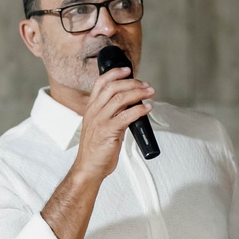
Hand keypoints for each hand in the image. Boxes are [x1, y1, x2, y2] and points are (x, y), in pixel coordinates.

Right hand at [72, 67, 154, 181]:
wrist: (89, 168)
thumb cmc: (96, 150)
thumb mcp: (100, 126)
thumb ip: (112, 114)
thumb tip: (130, 106)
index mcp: (91, 108)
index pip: (100, 83)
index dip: (115, 73)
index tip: (127, 70)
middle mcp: (94, 112)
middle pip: (113, 87)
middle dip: (132, 83)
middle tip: (146, 85)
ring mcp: (100, 121)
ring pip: (121, 98)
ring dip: (139, 93)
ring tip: (150, 93)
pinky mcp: (108, 131)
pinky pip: (127, 115)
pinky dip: (140, 109)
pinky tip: (147, 108)